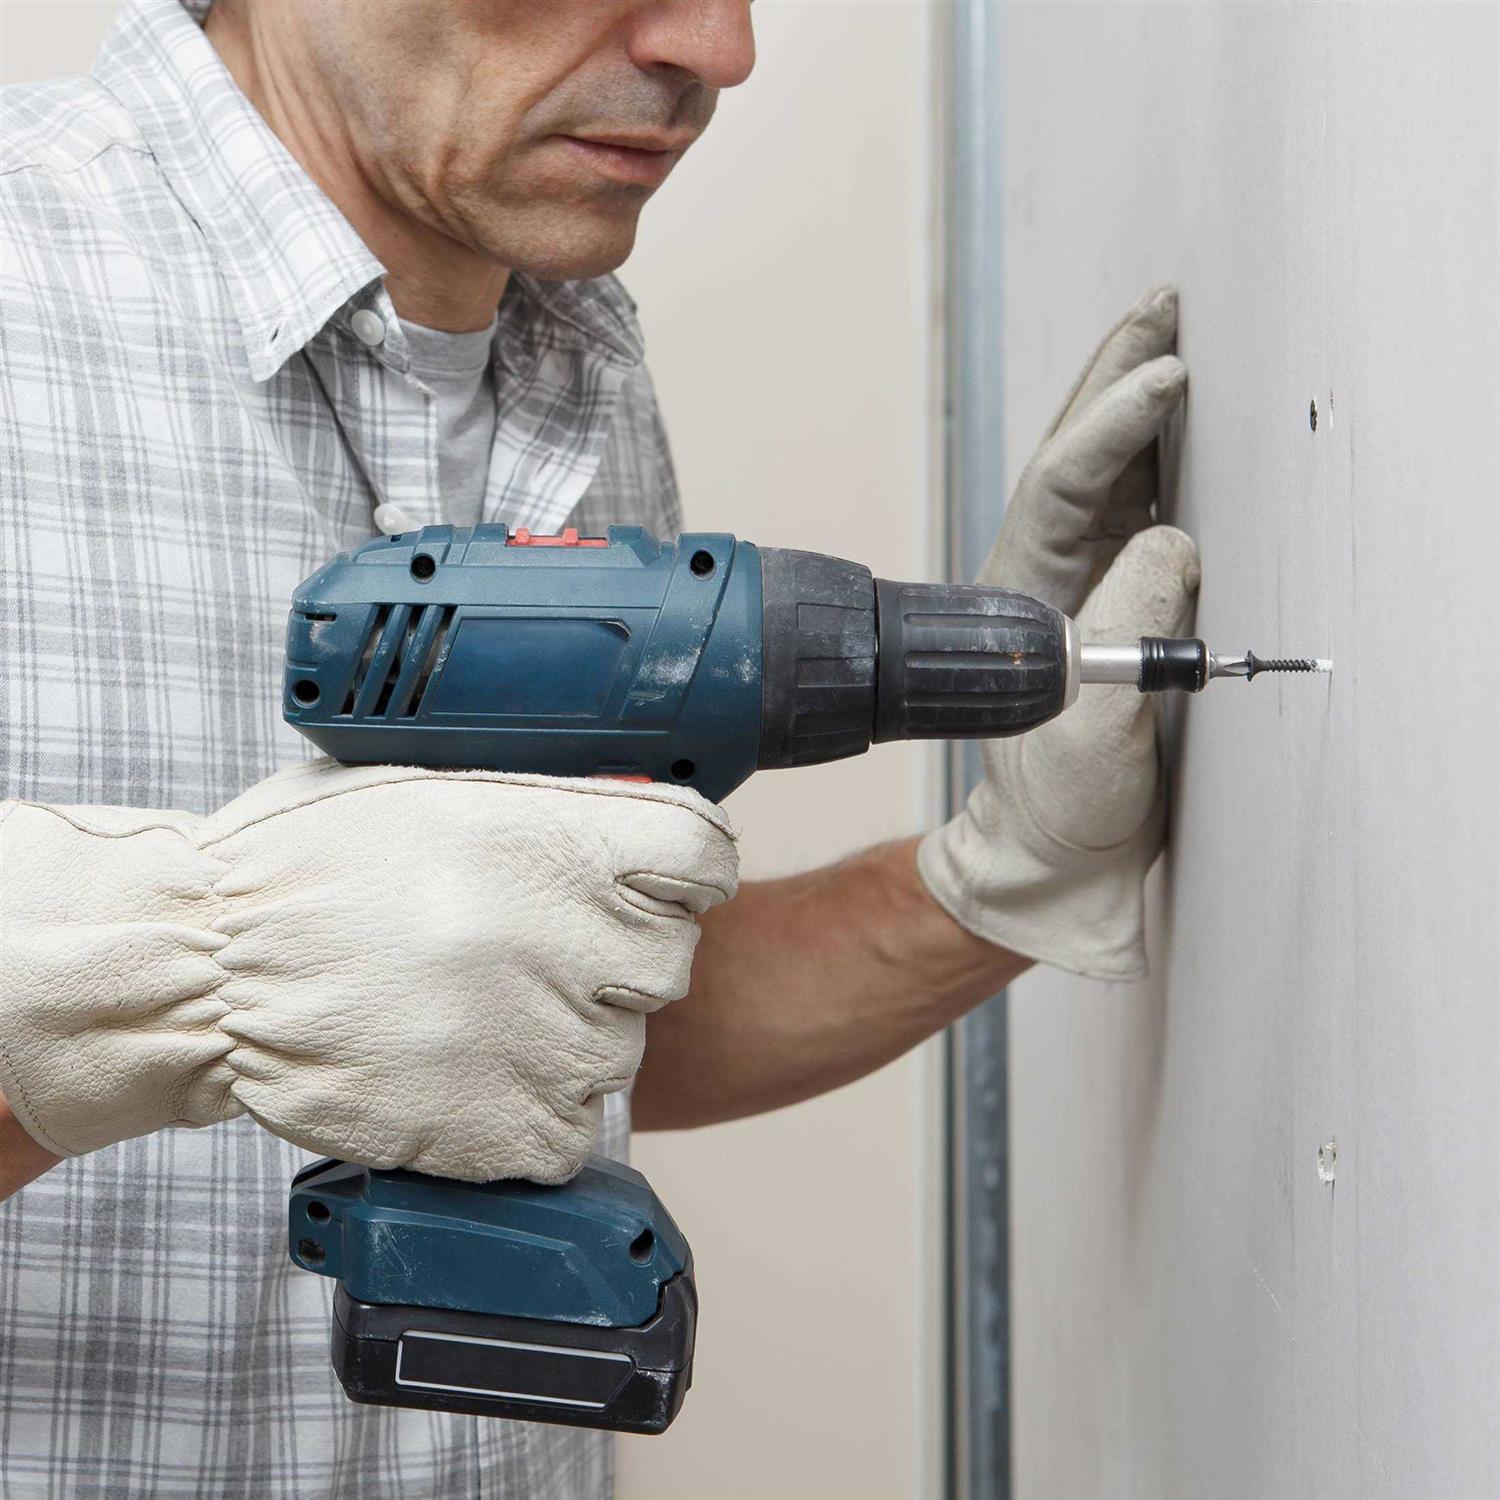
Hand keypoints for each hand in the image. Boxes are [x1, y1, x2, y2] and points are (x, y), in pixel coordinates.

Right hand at [0, 759, 737, 1180]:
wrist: (203, 970)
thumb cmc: (302, 866)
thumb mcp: (428, 785)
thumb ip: (538, 798)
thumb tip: (621, 802)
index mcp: (560, 840)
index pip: (703, 856)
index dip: (678, 870)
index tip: (652, 881)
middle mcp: (568, 938)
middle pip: (666, 958)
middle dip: (611, 956)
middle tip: (527, 951)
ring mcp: (544, 1039)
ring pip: (619, 1050)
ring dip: (563, 1035)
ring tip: (468, 1011)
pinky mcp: (506, 1128)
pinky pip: (570, 1130)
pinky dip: (530, 1112)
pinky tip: (466, 1074)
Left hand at [918, 286, 1199, 978]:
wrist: (1068, 855)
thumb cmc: (1065, 806)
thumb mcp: (1094, 731)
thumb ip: (1127, 637)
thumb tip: (1172, 542)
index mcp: (1022, 593)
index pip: (1062, 487)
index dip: (1110, 428)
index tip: (1162, 378)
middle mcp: (1049, 572)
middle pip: (1077, 455)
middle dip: (1115, 377)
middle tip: (1159, 305)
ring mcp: (1086, 581)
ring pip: (1112, 470)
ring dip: (1137, 399)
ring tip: (1169, 329)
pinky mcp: (1124, 598)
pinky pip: (1147, 508)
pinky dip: (1171, 453)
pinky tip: (1190, 413)